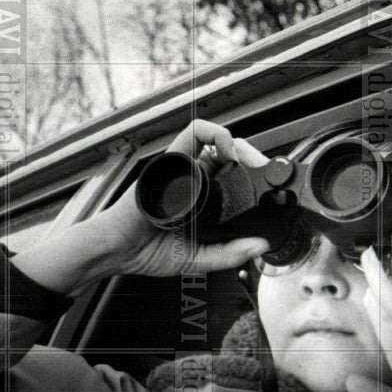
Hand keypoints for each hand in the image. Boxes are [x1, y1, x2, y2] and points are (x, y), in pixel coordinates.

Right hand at [102, 119, 271, 276]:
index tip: (273, 190)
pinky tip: (230, 152)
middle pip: (231, 156)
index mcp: (202, 199)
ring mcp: (183, 168)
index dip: (256, 179)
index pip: (234, 178)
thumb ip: (230, 253)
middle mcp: (194, 179)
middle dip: (256, 161)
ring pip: (218, 140)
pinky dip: (217, 135)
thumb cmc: (147, 250)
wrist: (118, 250)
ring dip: (243, 147)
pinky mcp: (172, 160)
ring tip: (256, 164)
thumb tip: (260, 246)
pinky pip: (195, 133)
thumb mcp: (200, 258)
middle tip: (270, 177)